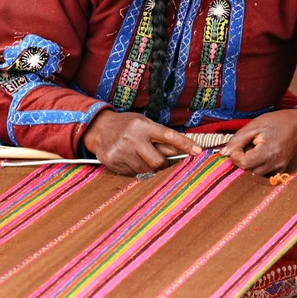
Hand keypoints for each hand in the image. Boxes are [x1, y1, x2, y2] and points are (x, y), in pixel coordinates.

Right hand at [83, 110, 202, 175]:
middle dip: (163, 164)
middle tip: (161, 160)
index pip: (168, 135)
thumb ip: (160, 137)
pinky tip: (129, 160)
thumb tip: (183, 151)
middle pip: (158, 162)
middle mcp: (132, 137)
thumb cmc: (127, 126)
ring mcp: (121, 151)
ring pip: (146, 171)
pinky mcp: (113, 161)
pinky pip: (133, 174)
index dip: (184, 144)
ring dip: (149, 168)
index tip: (197, 151)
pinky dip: (136, 170)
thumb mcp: (143, 123)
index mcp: (143, 125)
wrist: (99, 128)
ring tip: (142, 157)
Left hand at [220, 109, 296, 174]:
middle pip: (247, 171)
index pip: (243, 163)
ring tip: (254, 150)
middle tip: (246, 146)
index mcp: (268, 152)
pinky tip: (260, 155)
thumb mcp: (254, 125)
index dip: (236, 155)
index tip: (239, 145)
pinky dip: (257, 166)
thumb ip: (237, 140)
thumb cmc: (276, 122)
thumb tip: (224, 153)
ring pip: (254, 174)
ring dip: (249, 164)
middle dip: (241, 160)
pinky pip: (262, 174)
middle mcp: (274, 164)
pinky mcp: (280, 171)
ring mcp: (278, 169)